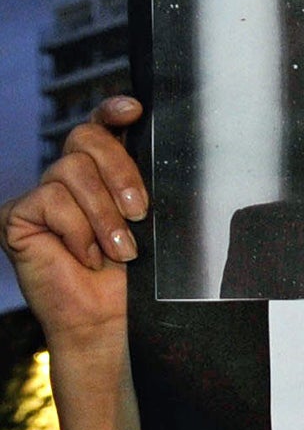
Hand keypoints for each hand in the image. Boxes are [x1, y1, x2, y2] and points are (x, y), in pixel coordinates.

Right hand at [0, 98, 147, 347]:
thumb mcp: (147, 224)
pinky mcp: (18, 215)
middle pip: (87, 139)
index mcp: (102, 175)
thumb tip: (158, 152)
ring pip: (72, 170)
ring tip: (120, 251)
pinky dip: (77, 231)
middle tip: (139, 214)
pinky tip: (86, 257)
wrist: (108, 319)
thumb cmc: (133, 277)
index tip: (134, 110)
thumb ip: (142, 187)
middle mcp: (68, 179)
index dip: (112, 111)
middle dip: (120, 173)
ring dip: (103, 215)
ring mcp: (41, 195)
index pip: (100, 128)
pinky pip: (51, 200)